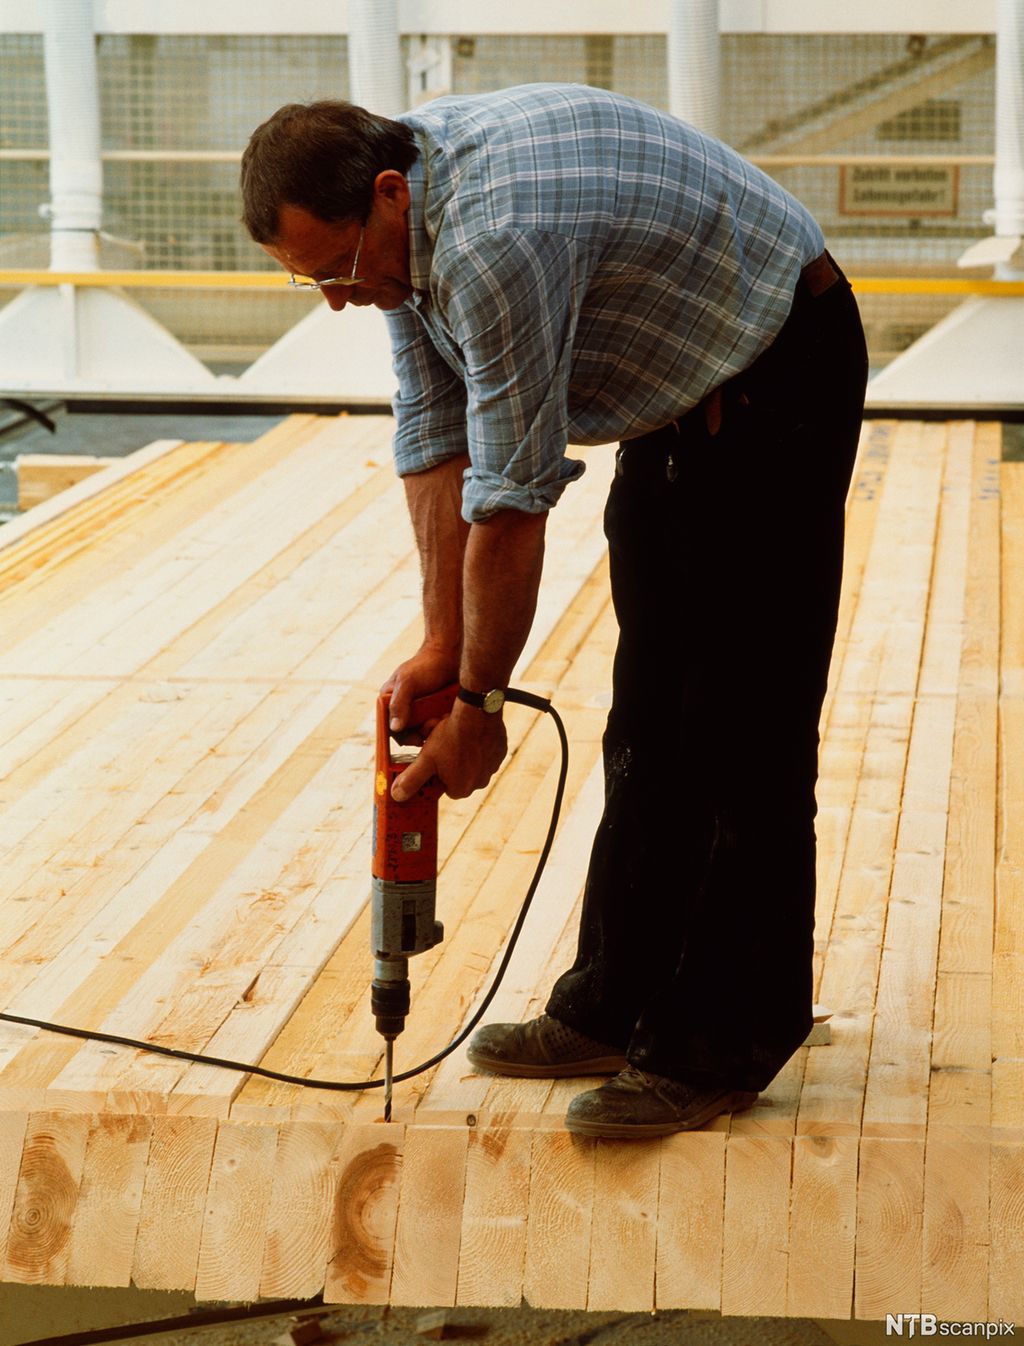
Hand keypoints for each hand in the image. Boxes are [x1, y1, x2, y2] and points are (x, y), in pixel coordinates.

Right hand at [382, 643, 458, 738]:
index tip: (417, 739)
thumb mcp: (408, 682)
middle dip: (422, 731)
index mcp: (390, 701)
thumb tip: (394, 728)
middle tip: (433, 723)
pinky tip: (447, 713)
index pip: (390, 728)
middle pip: (409, 733)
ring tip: (442, 715)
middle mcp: (404, 707)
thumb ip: (399, 704)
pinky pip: (437, 725)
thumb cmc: (426, 664)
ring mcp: (420, 709)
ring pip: (425, 731)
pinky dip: (443, 723)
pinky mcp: (435, 710)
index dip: (402, 737)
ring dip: (434, 727)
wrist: (451, 654)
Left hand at [391, 699, 506, 800]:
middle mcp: (479, 782)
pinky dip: (475, 744)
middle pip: (456, 774)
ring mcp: (492, 767)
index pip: (442, 786)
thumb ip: (411, 779)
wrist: (477, 711)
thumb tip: (398, 796)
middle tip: (440, 743)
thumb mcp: (426, 758)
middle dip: (447, 760)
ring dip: (460, 751)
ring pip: (469, 762)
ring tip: (453, 735)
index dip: (434, 772)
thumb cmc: (451, 736)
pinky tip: (467, 732)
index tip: (430, 759)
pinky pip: (484, 751)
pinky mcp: (499, 751)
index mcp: (461, 789)